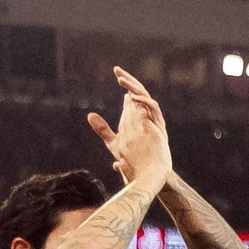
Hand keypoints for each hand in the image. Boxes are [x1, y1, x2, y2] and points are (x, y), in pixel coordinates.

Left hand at [85, 66, 173, 191]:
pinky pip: (153, 108)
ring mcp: (154, 122)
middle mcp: (149, 119)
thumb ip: (104, 130)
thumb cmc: (136, 163)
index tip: (117, 75)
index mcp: (141, 120)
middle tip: (117, 70)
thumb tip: (90, 115)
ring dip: (133, 87)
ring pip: (146, 98)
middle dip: (129, 81)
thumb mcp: (114, 143)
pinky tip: (131, 96)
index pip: (133, 98)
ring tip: (121, 79)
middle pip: (139, 94)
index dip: (126, 86)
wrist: (149, 178)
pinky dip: (144, 101)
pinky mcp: (158, 127)